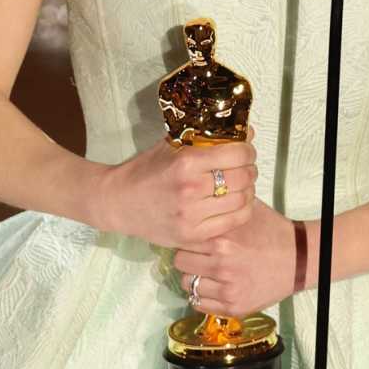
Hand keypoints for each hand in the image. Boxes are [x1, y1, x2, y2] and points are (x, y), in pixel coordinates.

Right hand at [95, 132, 257, 249]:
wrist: (118, 202)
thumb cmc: (146, 170)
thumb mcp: (173, 146)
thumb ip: (208, 139)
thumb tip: (247, 133)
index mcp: (187, 163)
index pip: (238, 154)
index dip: (248, 151)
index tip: (246, 151)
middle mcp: (191, 189)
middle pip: (244, 177)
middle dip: (250, 169)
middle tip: (246, 168)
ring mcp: (191, 216)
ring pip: (243, 200)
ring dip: (249, 190)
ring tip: (242, 185)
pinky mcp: (191, 235)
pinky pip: (233, 222)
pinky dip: (242, 210)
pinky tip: (237, 203)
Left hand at [174, 196, 298, 318]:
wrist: (300, 258)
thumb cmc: (274, 233)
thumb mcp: (250, 211)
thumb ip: (224, 206)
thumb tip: (203, 197)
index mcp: (222, 240)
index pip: (183, 240)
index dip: (188, 237)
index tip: (195, 239)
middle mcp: (221, 265)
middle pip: (180, 262)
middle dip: (189, 257)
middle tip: (201, 255)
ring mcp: (227, 289)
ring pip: (187, 284)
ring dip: (195, 277)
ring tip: (209, 271)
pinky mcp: (233, 307)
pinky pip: (199, 303)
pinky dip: (203, 295)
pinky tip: (215, 285)